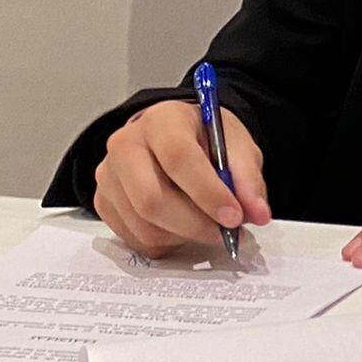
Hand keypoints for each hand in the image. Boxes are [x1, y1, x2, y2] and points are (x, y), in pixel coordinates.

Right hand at [91, 99, 270, 257]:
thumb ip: (247, 177)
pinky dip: (166, 242)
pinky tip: (184, 227)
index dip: (208, 193)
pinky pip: (134, 237)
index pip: (179, 158)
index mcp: (162, 119)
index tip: (234, 216)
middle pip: (152, 199)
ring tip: (208, 227)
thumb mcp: (235, 144)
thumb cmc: (204, 138)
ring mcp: (108, 175)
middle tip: (224, 233)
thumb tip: (258, 213)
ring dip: (183, 236)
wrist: (173, 136)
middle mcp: (125, 144)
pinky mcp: (103, 202)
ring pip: (143, 224)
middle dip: (194, 223)